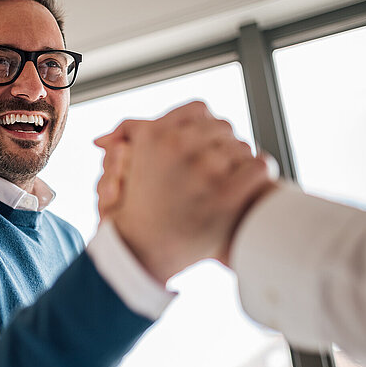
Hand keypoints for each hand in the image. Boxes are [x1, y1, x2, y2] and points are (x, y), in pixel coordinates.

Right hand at [95, 101, 275, 282]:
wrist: (142, 256)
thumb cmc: (133, 214)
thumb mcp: (117, 170)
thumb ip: (124, 141)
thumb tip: (106, 139)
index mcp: (154, 136)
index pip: (198, 110)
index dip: (204, 125)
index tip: (203, 143)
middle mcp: (178, 147)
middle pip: (223, 127)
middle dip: (221, 145)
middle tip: (216, 166)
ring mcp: (205, 170)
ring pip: (241, 147)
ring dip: (238, 162)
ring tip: (228, 179)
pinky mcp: (228, 194)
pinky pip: (259, 166)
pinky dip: (258, 173)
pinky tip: (246, 185)